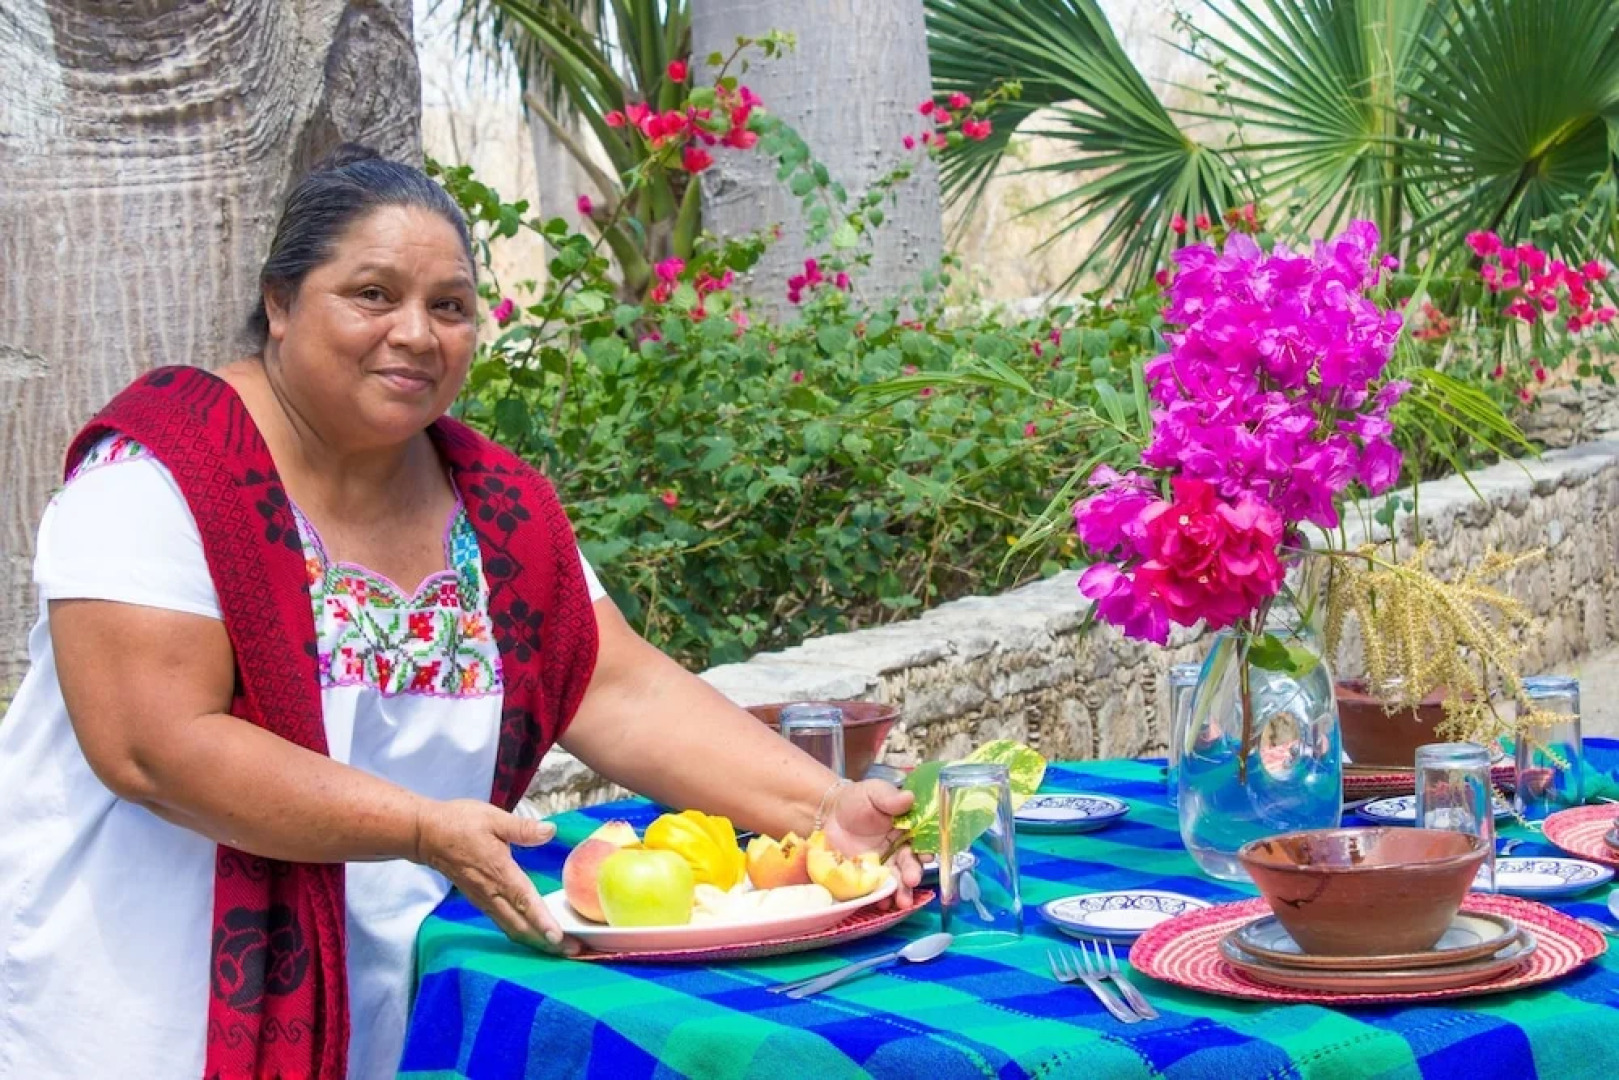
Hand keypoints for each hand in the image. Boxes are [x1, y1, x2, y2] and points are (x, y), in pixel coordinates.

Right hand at [415, 799, 578, 955]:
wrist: (426, 835)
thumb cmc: (459, 823)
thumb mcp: (492, 818)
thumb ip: (522, 829)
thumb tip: (549, 831)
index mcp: (498, 872)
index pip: (524, 901)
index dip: (541, 920)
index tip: (558, 937)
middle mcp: (491, 892)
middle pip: (521, 925)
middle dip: (547, 941)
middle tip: (574, 950)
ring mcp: (484, 899)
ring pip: (512, 928)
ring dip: (536, 941)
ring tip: (560, 948)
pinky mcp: (481, 900)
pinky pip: (504, 923)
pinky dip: (523, 933)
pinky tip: (536, 935)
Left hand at [821, 780, 923, 905]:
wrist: (829, 814)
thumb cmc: (857, 800)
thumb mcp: (874, 793)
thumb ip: (890, 798)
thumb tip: (909, 797)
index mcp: (907, 830)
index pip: (921, 841)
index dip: (926, 849)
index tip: (926, 856)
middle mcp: (899, 851)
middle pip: (911, 865)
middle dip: (913, 874)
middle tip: (912, 880)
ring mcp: (884, 867)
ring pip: (897, 881)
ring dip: (902, 892)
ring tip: (903, 902)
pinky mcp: (867, 877)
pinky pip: (876, 889)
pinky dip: (880, 898)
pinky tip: (882, 904)